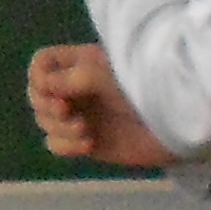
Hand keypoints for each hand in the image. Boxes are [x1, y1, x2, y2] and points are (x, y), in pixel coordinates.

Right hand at [26, 42, 169, 166]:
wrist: (173, 124)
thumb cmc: (140, 88)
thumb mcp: (102, 74)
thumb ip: (67, 78)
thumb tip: (42, 87)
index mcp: (80, 64)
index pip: (41, 65)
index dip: (39, 78)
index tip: (53, 89)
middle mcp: (76, 88)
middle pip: (37, 95)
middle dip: (47, 106)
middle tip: (67, 111)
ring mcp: (81, 115)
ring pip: (45, 122)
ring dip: (58, 128)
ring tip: (84, 131)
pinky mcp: (88, 142)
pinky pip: (57, 144)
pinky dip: (66, 145)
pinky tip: (88, 144)